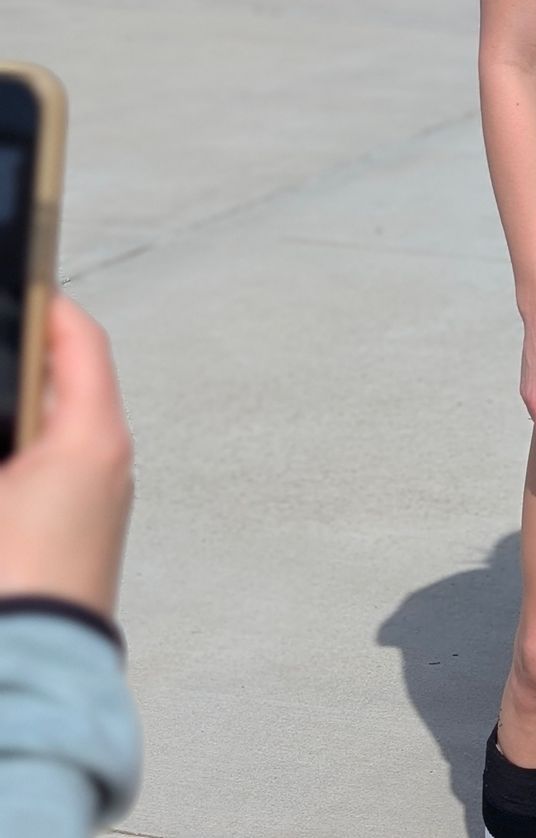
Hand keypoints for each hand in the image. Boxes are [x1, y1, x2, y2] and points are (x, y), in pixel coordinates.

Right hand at [0, 297, 133, 617]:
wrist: (31, 676)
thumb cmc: (16, 584)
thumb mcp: (2, 477)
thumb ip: (9, 423)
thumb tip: (14, 420)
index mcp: (91, 436)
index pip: (76, 341)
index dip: (43, 305)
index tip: (20, 279)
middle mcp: (106, 460)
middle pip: (62, 381)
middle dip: (24, 360)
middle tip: (5, 334)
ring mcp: (95, 496)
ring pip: (54, 425)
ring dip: (23, 406)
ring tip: (5, 388)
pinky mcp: (77, 531)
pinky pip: (48, 466)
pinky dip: (23, 446)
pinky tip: (5, 451)